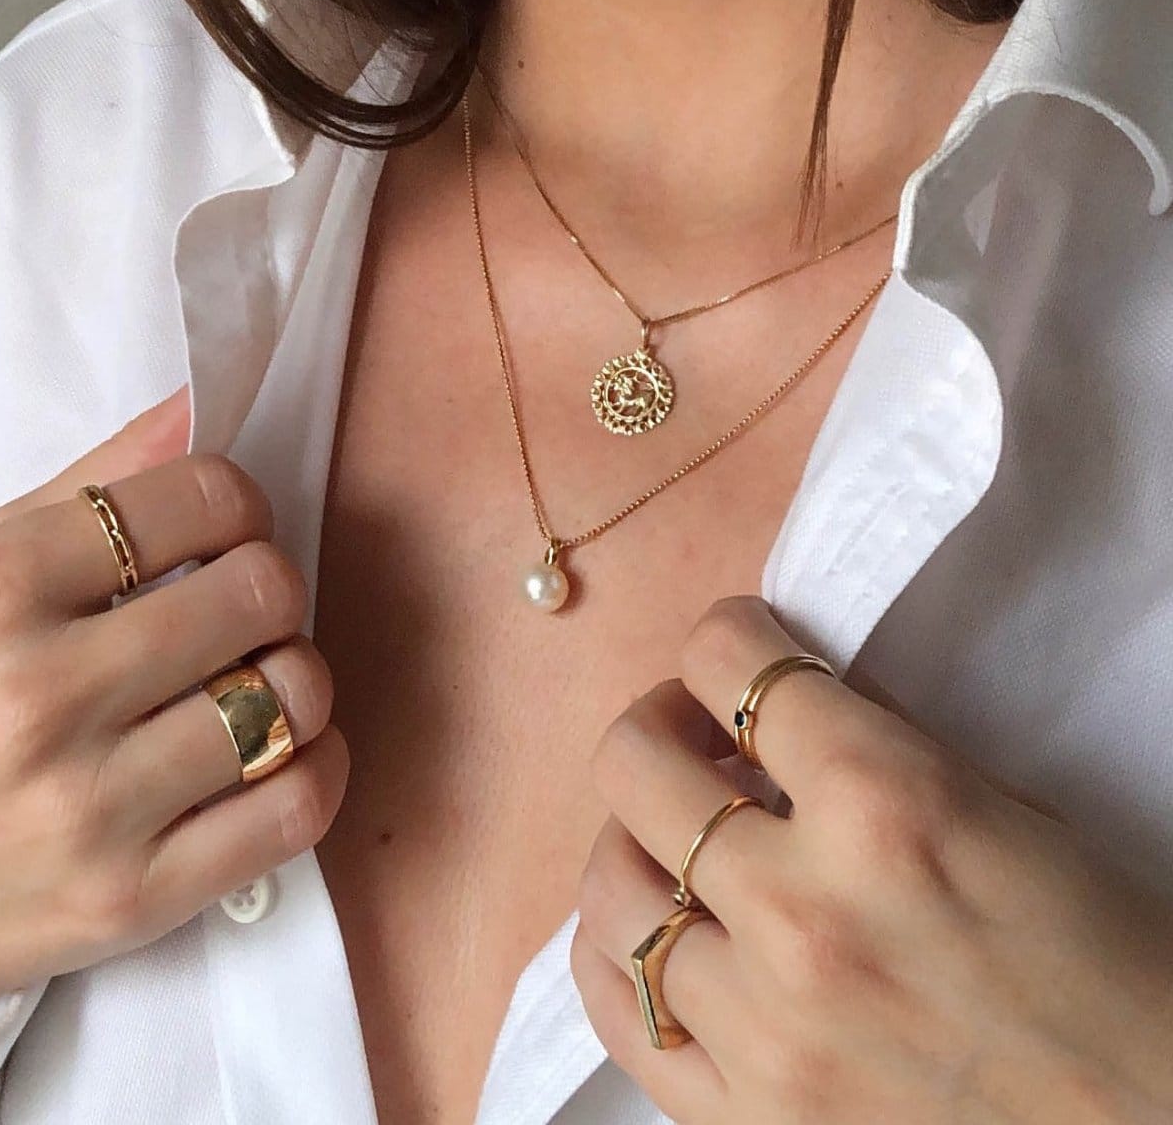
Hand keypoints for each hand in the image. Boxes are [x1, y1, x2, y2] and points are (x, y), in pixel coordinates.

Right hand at [0, 387, 347, 1001]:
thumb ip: (88, 487)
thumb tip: (198, 406)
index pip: (208, 497)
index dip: (238, 508)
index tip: (224, 535)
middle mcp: (41, 695)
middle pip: (266, 590)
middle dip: (270, 593)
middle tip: (239, 617)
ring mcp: (90, 806)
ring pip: (296, 694)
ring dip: (296, 682)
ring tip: (251, 687)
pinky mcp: (134, 897)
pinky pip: (300, 806)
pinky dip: (317, 767)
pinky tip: (279, 755)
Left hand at [573, 596, 1172, 1123]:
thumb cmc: (1100, 959)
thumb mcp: (1004, 809)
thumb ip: (875, 746)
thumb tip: (778, 705)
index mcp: (887, 806)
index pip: (732, 664)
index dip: (729, 635)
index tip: (742, 646)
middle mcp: (805, 908)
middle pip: (634, 762)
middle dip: (661, 720)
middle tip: (697, 732)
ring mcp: (765, 1024)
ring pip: (610, 884)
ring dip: (637, 834)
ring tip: (678, 834)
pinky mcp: (749, 1117)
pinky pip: (616, 1010)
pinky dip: (613, 949)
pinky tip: (652, 923)